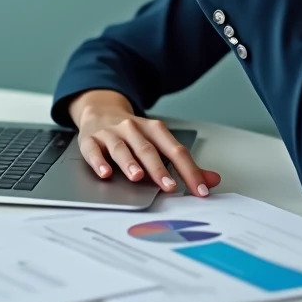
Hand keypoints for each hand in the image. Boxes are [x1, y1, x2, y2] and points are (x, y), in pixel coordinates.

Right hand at [72, 92, 220, 196]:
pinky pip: (94, 151)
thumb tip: (212, 180)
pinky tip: (105, 173)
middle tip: (169, 186)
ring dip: (130, 163)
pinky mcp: (90, 140)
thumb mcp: (159, 143)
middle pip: (148, 149)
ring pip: (121, 148)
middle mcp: (134, 129)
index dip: (189, 171)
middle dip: (159, 169)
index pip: (175, 151)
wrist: (100, 111)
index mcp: (155, 130)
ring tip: (137, 177)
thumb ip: (183, 164)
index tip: (199, 190)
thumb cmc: (134, 134)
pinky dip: (99, 162)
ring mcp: (111, 133)